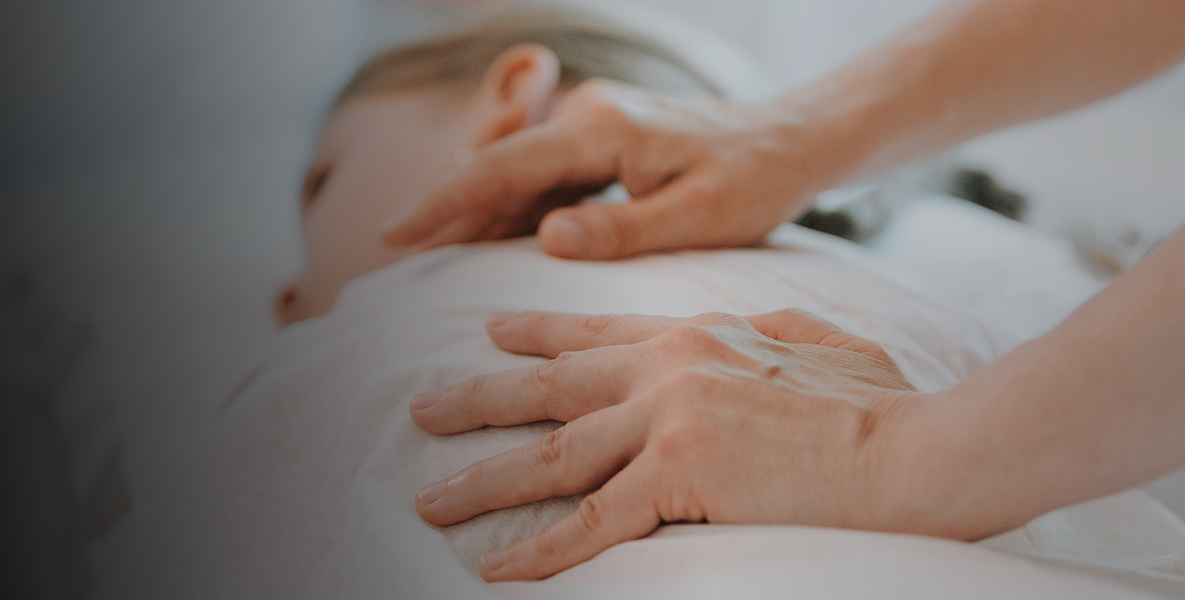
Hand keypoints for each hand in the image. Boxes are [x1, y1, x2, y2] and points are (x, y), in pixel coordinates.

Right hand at [380, 80, 850, 258]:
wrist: (791, 141)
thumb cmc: (755, 182)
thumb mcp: (699, 218)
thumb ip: (621, 230)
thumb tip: (544, 238)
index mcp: (603, 128)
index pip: (504, 167)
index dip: (444, 203)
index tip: (393, 234)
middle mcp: (588, 113)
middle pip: (495, 163)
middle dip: (445, 207)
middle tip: (397, 254)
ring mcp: (591, 121)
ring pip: (513, 168)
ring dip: (476, 209)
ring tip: (432, 256)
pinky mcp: (600, 137)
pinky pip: (540, 172)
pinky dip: (511, 205)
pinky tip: (494, 242)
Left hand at [410, 309, 947, 581]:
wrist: (915, 446)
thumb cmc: (881, 402)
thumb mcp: (816, 339)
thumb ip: (762, 329)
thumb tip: (739, 331)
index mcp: (698, 335)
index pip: (598, 334)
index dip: (536, 332)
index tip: (489, 332)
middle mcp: (669, 367)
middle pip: (552, 387)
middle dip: (477, 399)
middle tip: (421, 410)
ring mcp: (669, 418)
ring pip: (554, 455)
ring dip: (484, 480)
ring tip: (430, 500)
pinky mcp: (680, 475)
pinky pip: (591, 521)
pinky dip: (540, 550)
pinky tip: (499, 568)